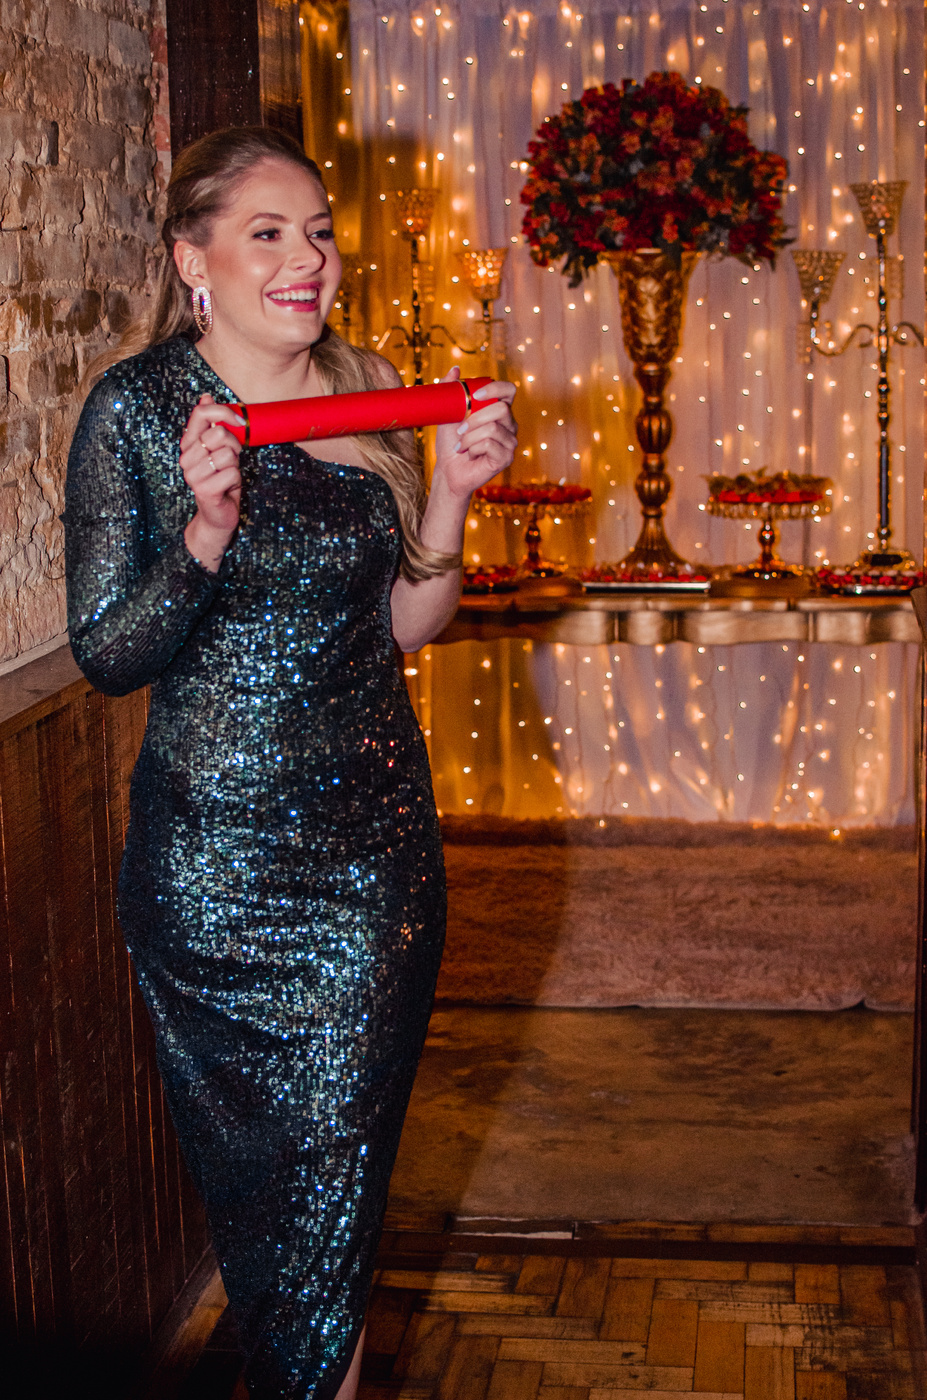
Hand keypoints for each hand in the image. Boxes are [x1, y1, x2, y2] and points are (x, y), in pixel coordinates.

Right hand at [180, 393, 244, 570]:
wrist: (217, 514)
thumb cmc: (220, 479)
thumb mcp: (219, 448)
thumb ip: (212, 425)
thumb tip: (205, 396)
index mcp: (188, 444)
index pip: (201, 413)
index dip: (224, 412)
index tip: (239, 421)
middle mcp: (186, 457)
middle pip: (219, 434)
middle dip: (234, 446)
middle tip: (231, 459)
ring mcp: (193, 475)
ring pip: (227, 455)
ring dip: (235, 465)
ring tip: (227, 474)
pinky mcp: (204, 490)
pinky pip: (232, 473)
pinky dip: (236, 479)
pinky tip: (227, 486)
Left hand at [432, 367, 517, 500]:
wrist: (447, 469)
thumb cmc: (450, 442)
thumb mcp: (447, 413)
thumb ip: (451, 390)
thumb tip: (455, 369)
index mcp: (498, 409)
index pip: (509, 390)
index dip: (496, 388)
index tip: (477, 394)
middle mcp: (509, 424)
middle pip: (501, 409)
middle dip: (475, 418)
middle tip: (459, 429)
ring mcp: (510, 441)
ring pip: (492, 428)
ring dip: (469, 437)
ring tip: (460, 445)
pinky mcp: (506, 458)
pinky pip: (490, 445)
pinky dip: (472, 448)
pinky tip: (469, 454)